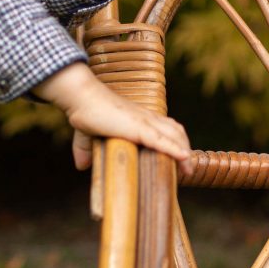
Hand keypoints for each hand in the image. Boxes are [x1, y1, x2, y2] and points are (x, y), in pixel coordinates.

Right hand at [42, 63, 192, 171]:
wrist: (81, 98)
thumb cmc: (84, 112)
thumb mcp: (86, 135)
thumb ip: (85, 150)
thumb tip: (81, 166)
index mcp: (139, 118)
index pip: (166, 127)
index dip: (175, 142)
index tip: (179, 158)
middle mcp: (146, 118)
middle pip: (176, 131)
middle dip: (184, 148)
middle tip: (187, 168)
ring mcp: (144, 122)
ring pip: (174, 135)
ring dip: (184, 152)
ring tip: (187, 169)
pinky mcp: (138, 128)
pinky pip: (162, 140)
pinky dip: (175, 149)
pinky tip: (184, 158)